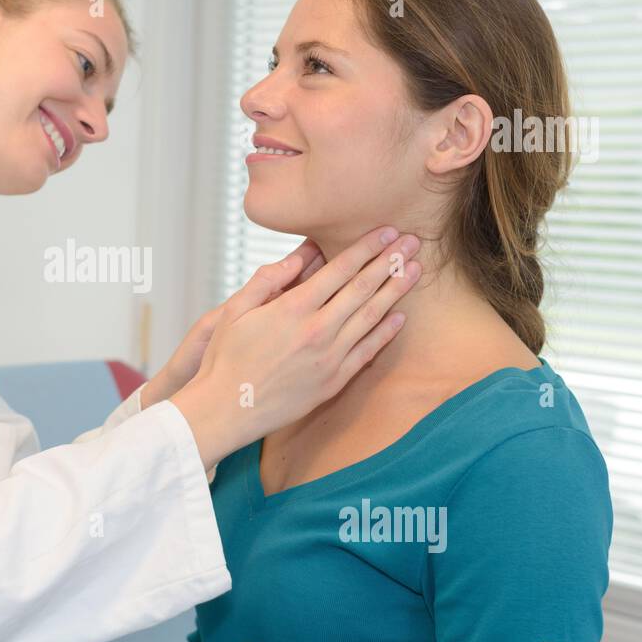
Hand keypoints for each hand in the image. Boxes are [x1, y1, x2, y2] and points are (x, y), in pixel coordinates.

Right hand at [170, 226, 420, 468]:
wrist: (227, 409)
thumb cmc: (225, 358)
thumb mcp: (234, 312)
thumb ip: (266, 281)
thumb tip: (297, 258)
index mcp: (292, 309)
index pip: (339, 270)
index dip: (366, 248)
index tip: (385, 232)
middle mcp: (316, 331)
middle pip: (363, 288)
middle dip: (389, 261)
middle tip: (412, 241)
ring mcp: (329, 358)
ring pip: (371, 317)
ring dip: (396, 291)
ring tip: (415, 270)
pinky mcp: (333, 381)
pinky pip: (367, 352)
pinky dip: (386, 332)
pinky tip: (400, 317)